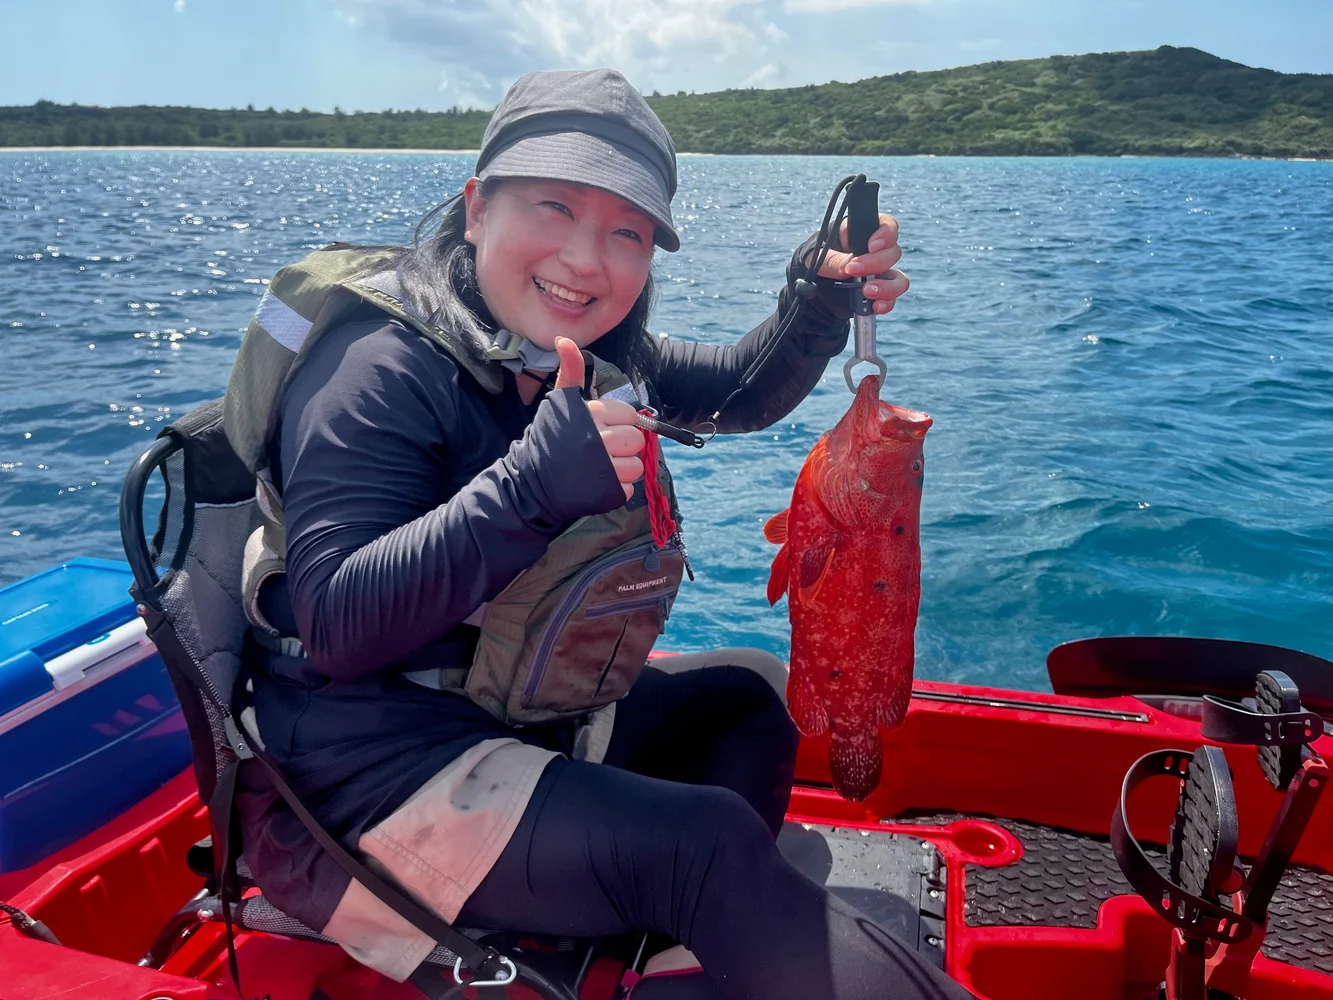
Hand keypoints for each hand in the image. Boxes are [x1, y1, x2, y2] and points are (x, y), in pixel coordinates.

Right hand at [553, 337, 642, 501]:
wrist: (529, 481)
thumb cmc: (548, 437)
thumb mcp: (559, 401)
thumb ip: (571, 371)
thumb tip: (564, 339)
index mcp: (594, 414)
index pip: (631, 415)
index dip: (619, 423)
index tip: (601, 429)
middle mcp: (600, 439)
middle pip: (637, 440)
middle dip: (623, 446)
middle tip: (600, 450)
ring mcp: (604, 467)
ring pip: (636, 465)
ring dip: (622, 469)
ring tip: (600, 467)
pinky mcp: (607, 492)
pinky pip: (630, 488)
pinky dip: (618, 489)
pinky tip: (599, 484)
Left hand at [808, 213, 909, 315]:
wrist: (814, 290)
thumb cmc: (815, 263)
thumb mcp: (815, 257)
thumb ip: (831, 259)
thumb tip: (848, 266)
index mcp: (862, 233)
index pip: (887, 225)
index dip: (885, 233)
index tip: (872, 246)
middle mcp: (877, 252)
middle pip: (893, 252)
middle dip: (875, 263)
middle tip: (853, 270)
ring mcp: (881, 274)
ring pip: (899, 278)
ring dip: (887, 287)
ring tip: (866, 292)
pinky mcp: (880, 292)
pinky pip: (893, 298)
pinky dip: (886, 303)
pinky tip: (874, 306)